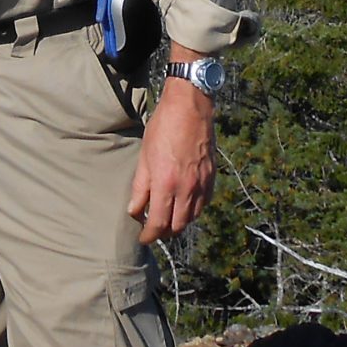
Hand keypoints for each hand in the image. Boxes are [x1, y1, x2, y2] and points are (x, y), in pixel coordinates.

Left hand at [126, 66, 217, 244]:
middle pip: (177, 226)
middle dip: (164, 232)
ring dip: (179, 222)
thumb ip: (140, 187)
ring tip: (167, 217)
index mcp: (166, 184)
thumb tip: (134, 211)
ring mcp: (202, 184)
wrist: (190, 108)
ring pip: (192, 218)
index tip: (143, 238)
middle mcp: (186, 189)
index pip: (158, 223)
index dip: (149, 235)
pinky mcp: (212, 178)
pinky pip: (204, 204)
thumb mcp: (144, 156)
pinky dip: (193, 210)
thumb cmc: (163, 128)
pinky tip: (184, 203)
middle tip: (154, 229)